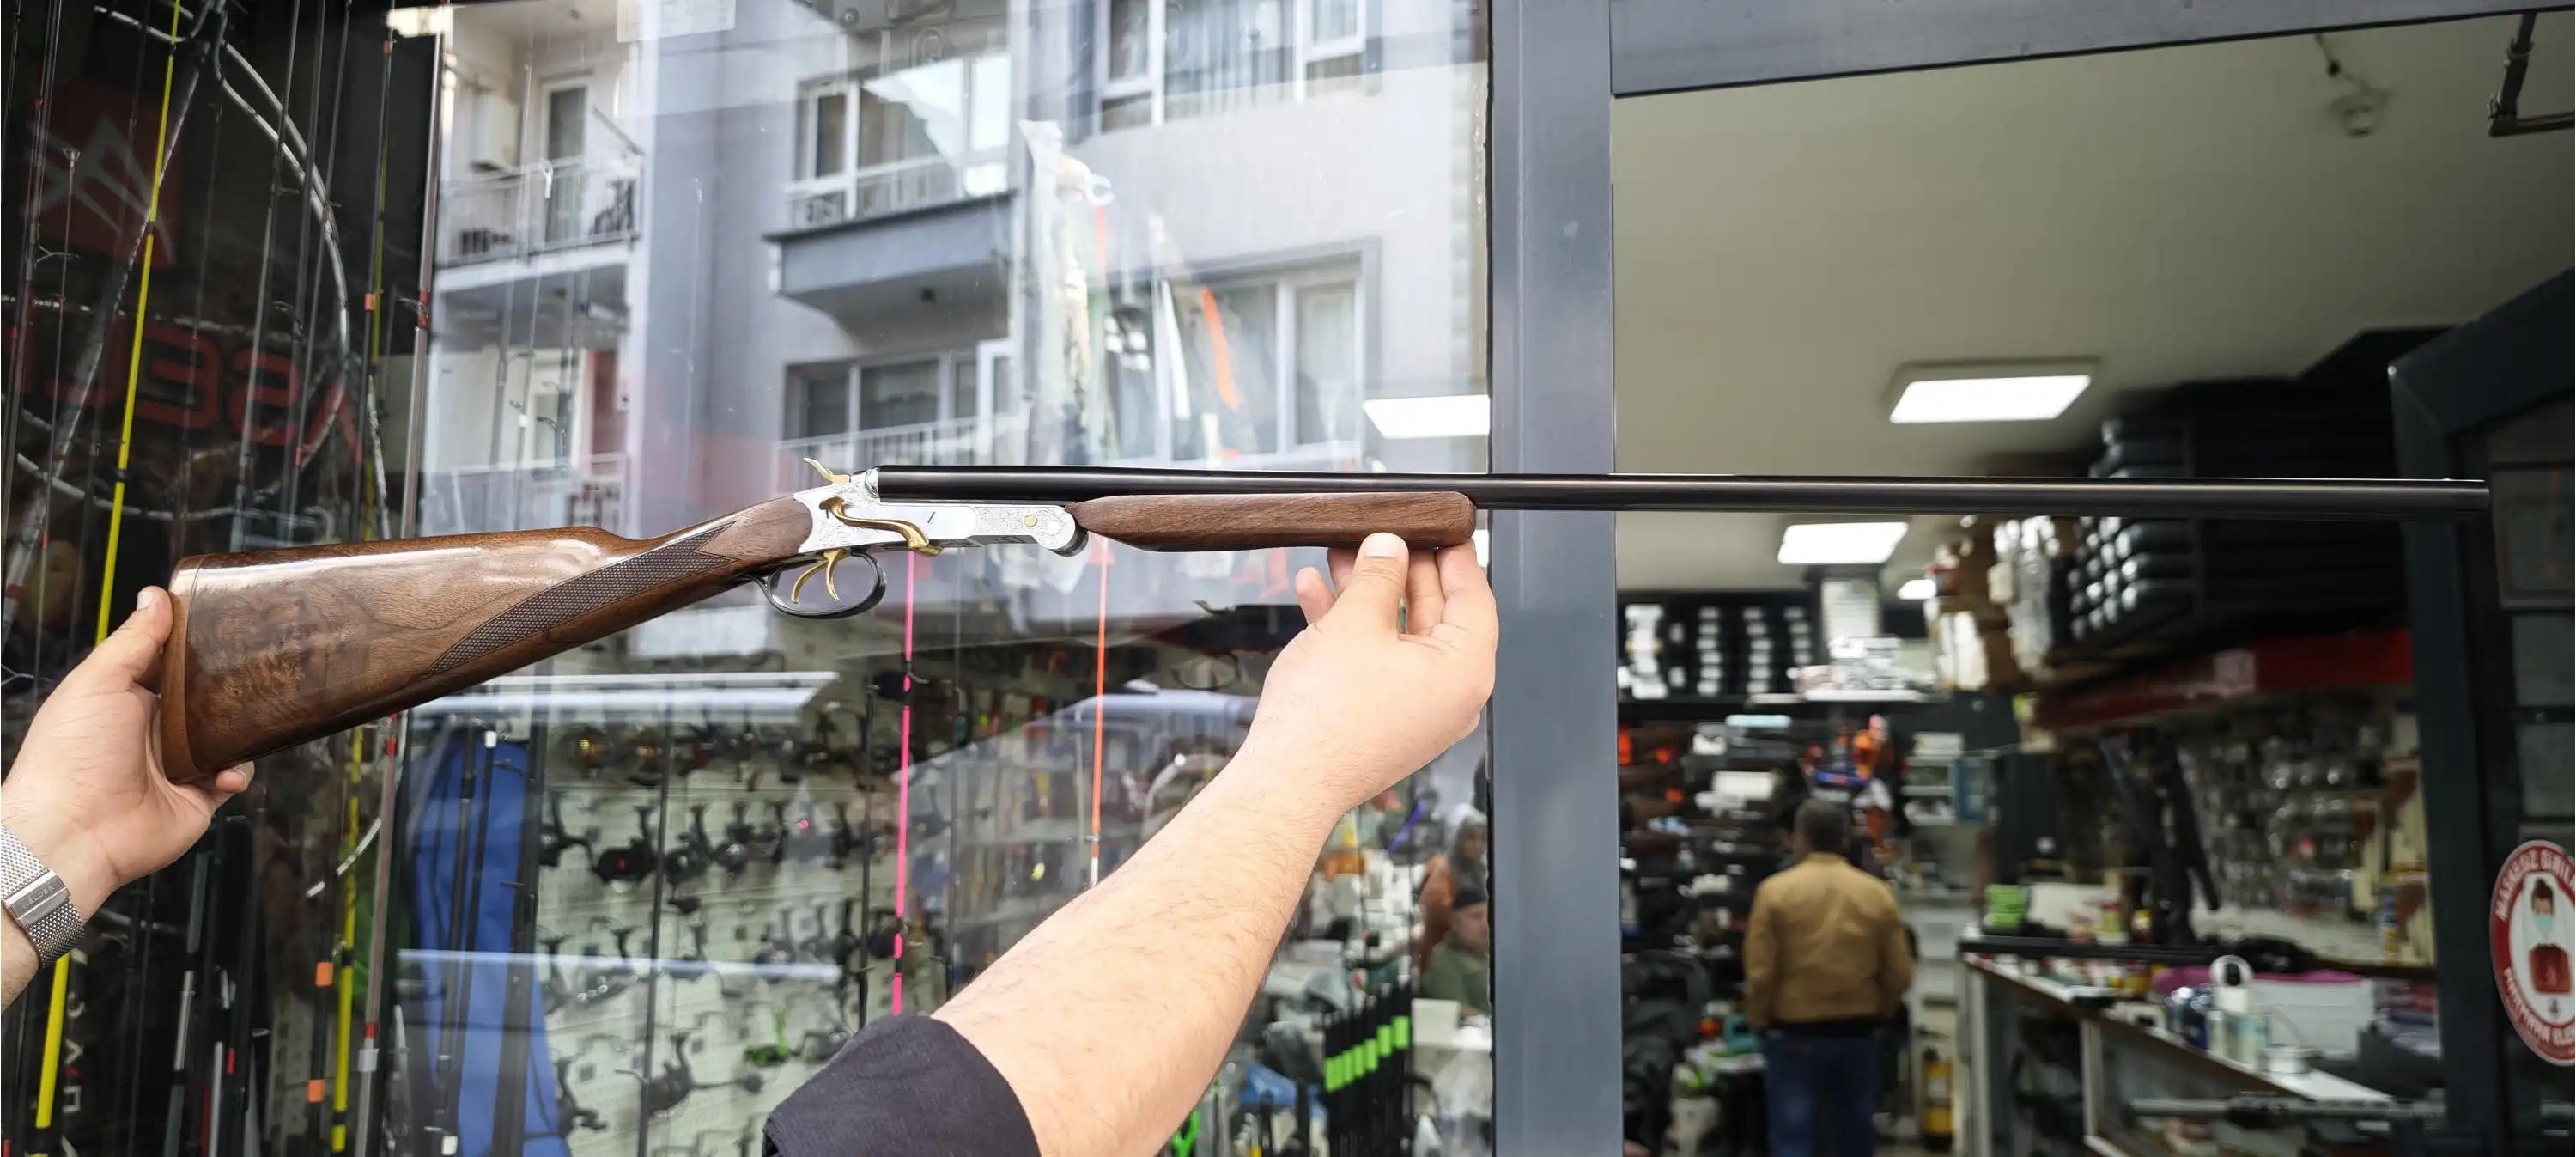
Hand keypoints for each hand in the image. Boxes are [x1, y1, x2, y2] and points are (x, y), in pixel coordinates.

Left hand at [0, 588, 249, 915]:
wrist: (76, 830)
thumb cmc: (72, 755)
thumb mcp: (98, 683)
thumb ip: (134, 641)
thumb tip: (156, 596)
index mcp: (126, 700)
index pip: (169, 664)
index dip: (194, 645)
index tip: (225, 623)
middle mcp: (154, 731)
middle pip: (204, 698)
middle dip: (230, 686)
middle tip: (257, 668)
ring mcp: (177, 765)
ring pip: (227, 736)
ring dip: (240, 729)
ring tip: (245, 722)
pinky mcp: (198, 797)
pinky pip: (234, 776)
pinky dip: (239, 771)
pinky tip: (225, 771)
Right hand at [1243, 534, 1495, 819]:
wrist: (1287, 781)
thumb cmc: (1327, 716)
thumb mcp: (1355, 622)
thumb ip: (1379, 575)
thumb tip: (1390, 548)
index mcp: (1464, 670)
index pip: (1474, 596)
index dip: (1453, 555)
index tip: (1440, 528)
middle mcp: (1449, 694)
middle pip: (1433, 614)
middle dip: (1397, 570)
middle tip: (1377, 537)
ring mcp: (1415, 710)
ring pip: (1397, 636)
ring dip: (1366, 595)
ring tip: (1337, 558)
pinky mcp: (1382, 720)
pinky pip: (1375, 663)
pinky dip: (1350, 630)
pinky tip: (1316, 597)